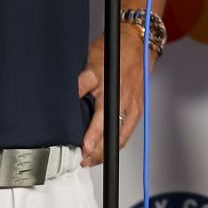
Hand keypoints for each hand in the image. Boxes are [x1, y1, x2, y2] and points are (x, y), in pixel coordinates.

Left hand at [78, 25, 151, 165]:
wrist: (137, 47)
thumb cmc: (114, 53)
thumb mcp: (94, 61)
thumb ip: (82, 79)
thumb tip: (70, 92)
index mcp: (113, 91)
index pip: (102, 119)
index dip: (94, 135)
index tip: (84, 148)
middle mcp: (124, 102)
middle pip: (113, 135)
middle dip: (98, 151)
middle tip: (82, 160)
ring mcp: (133, 108)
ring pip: (120, 138)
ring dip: (106, 152)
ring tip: (90, 160)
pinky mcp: (137, 111)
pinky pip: (126, 134)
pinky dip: (115, 144)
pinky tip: (104, 150)